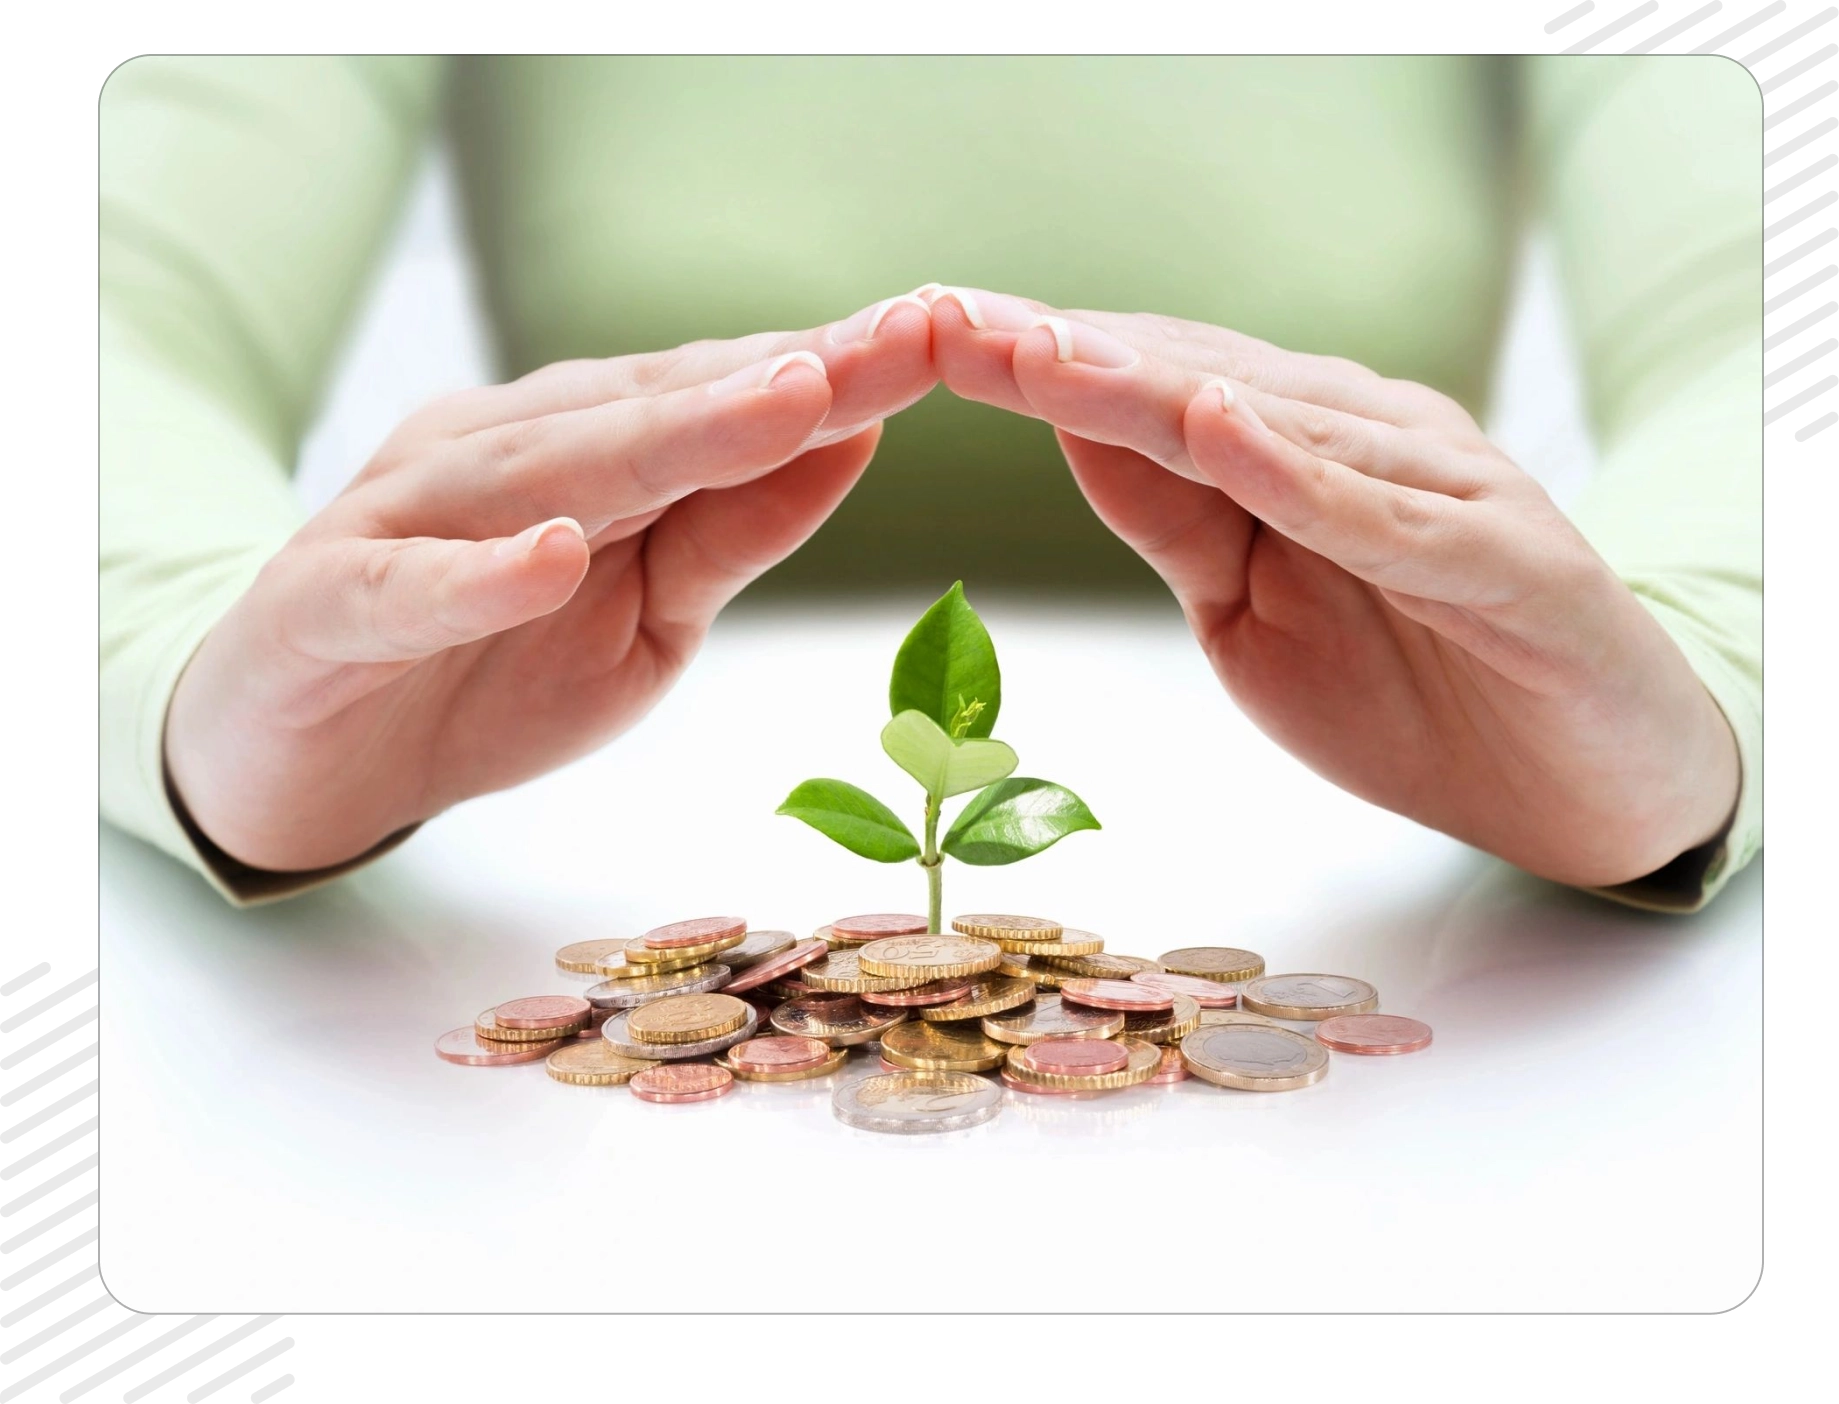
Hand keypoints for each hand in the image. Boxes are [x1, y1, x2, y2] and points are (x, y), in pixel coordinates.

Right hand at [166, 294, 936, 871]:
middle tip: (907, 338)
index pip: (724, 397)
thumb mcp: (648, 615)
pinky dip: (479, 574)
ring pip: (549, 468)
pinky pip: (409, 586)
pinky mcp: (329, 600)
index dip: (838, 370)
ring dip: (670, 436)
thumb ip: (732, 531)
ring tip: (784, 401)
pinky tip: (551, 551)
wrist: (303, 749)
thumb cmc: (488, 668)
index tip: (949, 337)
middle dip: (791, 376)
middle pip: (659, 410)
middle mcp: (503, 454)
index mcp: (586, 449)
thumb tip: (852, 439)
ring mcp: (411, 518)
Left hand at [926, 286, 1738, 887]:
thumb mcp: (1250, 610)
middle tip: (947, 320)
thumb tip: (1072, 433)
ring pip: (1278, 425)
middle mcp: (1364, 437)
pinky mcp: (1505, 557)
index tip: (924, 337)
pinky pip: (1386, 514)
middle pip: (1192, 381)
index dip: (1036, 363)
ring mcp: (1439, 487)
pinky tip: (1221, 430)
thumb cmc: (1413, 687)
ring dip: (1152, 389)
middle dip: (1063, 355)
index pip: (1145, 387)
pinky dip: (1302, 473)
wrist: (1585, 779)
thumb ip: (1176, 521)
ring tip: (1045, 356)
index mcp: (1294, 446)